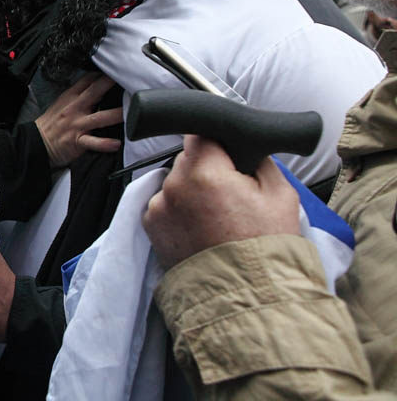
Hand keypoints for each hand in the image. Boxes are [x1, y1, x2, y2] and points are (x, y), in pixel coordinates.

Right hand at [36, 72, 122, 167]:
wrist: (37, 142)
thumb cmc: (52, 123)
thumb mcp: (62, 102)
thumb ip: (79, 93)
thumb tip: (97, 83)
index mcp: (71, 97)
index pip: (88, 80)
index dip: (103, 73)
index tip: (119, 68)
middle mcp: (75, 108)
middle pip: (95, 92)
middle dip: (110, 84)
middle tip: (129, 78)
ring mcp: (77, 124)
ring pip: (99, 118)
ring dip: (116, 115)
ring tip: (133, 114)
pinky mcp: (77, 141)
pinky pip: (93, 142)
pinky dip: (104, 144)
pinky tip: (116, 144)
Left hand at [143, 134, 300, 267]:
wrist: (246, 296)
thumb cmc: (266, 246)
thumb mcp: (281, 194)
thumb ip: (259, 160)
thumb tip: (245, 148)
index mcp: (204, 172)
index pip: (200, 135)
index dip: (217, 142)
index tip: (228, 156)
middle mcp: (174, 186)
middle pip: (188, 160)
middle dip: (207, 170)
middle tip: (231, 195)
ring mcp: (158, 207)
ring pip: (176, 184)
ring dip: (191, 192)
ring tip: (216, 218)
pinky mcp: (151, 227)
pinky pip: (165, 206)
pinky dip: (179, 212)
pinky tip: (202, 229)